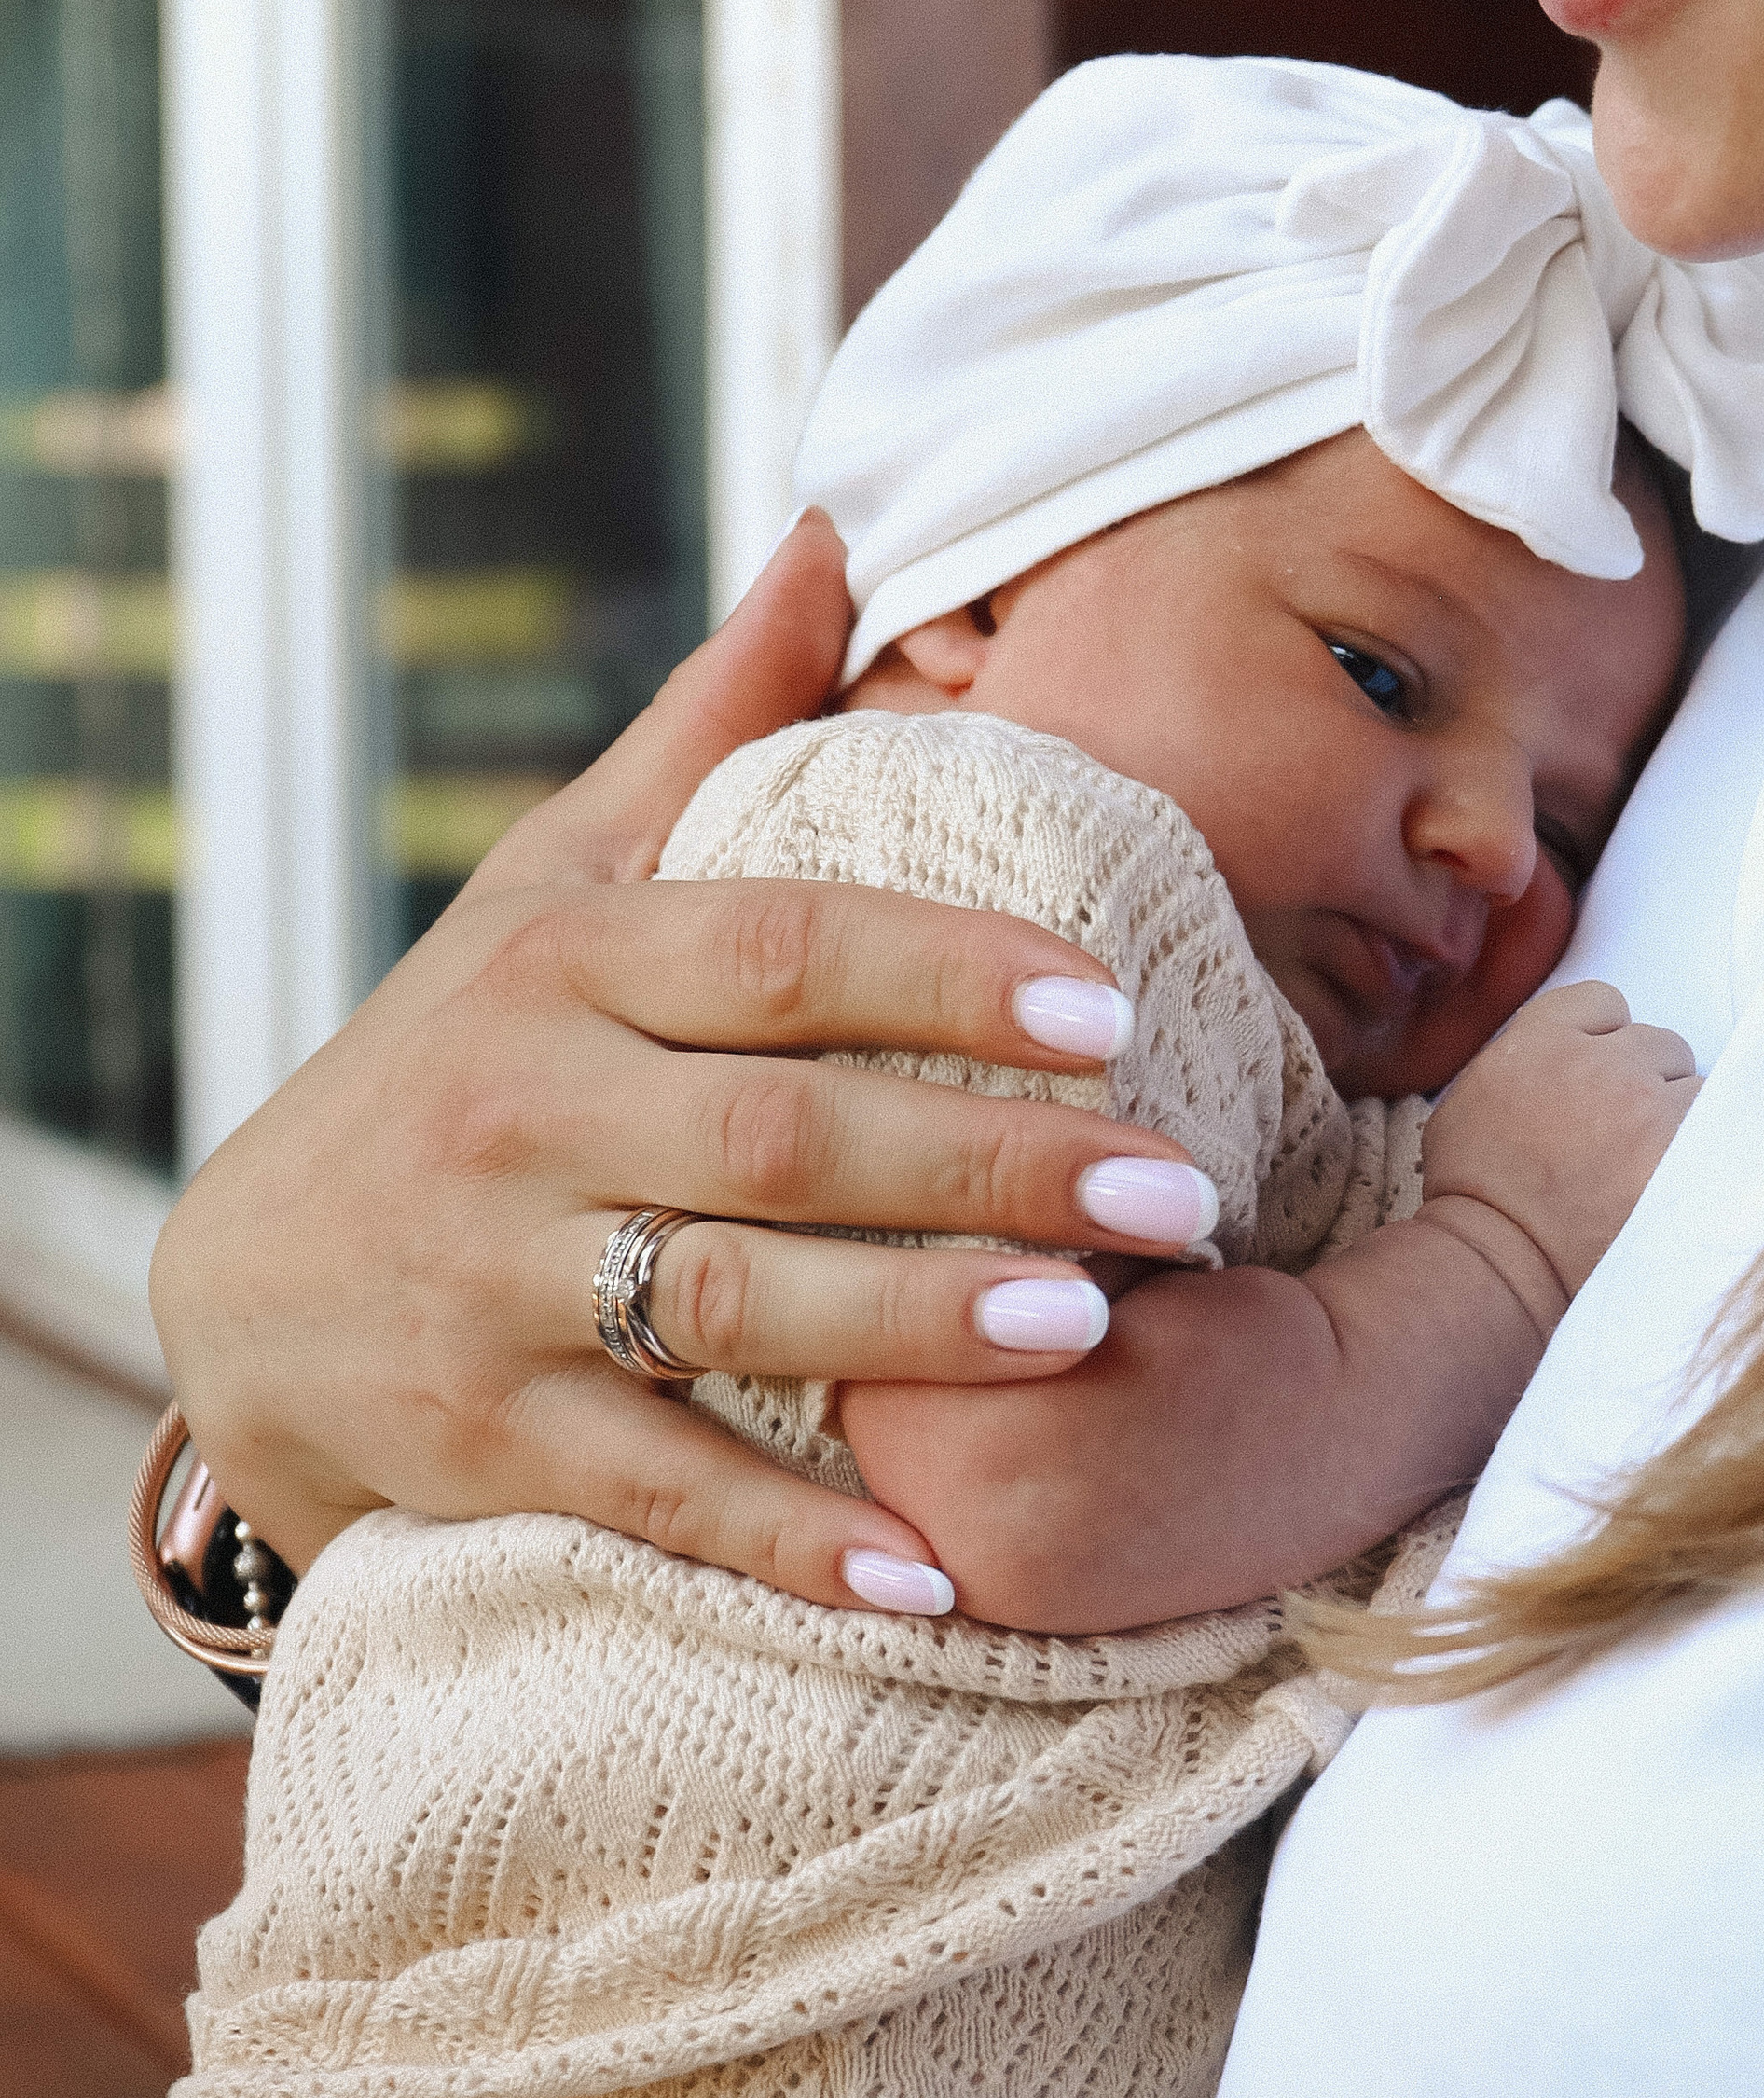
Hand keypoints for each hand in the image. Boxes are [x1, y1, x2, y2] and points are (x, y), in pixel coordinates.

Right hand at [151, 521, 1211, 1605]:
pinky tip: (929, 1566)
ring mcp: (499, 1283)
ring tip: (1088, 1330)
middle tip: (1179, 1187)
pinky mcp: (489, 1438)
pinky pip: (657, 1490)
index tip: (1113, 997)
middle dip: (989, 1161)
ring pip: (725, 1303)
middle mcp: (527, 1112)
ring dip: (912, 1325)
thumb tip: (845, 531)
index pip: (781, 947)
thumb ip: (715, 725)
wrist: (250, 1285)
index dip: (947, 970)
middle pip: (781, 1132)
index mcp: (571, 961)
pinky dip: (788, 1536)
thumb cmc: (466, 1054)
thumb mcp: (558, 875)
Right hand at [1421, 980, 1698, 1325]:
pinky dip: (1706, 1152)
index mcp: (1538, 1042)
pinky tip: (1676, 1183)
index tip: (1598, 1079)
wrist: (1499, 1266)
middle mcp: (1599, 1063)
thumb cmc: (1474, 1198)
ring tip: (1648, 1168)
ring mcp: (1647, 1108)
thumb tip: (1571, 1057)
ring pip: (1696, 1086)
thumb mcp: (1468, 1102)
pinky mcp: (1683, 1155)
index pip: (1603, 1003)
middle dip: (1646, 1083)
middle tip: (1621, 1138)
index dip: (1604, 1041)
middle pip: (1659, 1044)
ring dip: (1679, 1118)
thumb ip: (1525, 1059)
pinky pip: (1721, 1128)